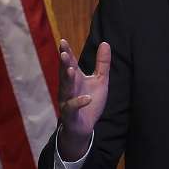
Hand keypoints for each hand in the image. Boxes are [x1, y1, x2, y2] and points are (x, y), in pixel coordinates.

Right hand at [56, 39, 110, 160]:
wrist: (84, 127)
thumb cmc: (90, 101)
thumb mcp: (100, 81)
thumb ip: (102, 63)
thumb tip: (105, 43)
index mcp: (75, 78)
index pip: (70, 63)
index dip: (66, 53)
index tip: (63, 41)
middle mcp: (68, 88)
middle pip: (65, 74)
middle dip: (64, 64)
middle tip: (64, 53)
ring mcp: (67, 101)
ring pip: (66, 89)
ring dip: (67, 80)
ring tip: (70, 70)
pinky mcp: (70, 115)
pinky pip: (73, 108)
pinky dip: (79, 102)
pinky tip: (86, 98)